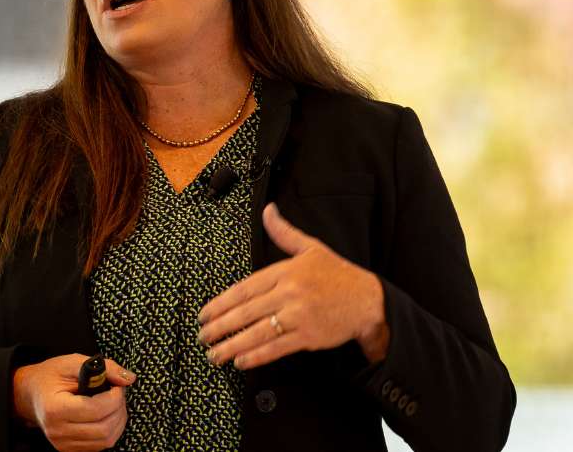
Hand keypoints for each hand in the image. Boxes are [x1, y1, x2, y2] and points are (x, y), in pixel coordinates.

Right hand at [11, 354, 134, 451]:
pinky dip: (109, 430)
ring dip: (118, 422)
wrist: (30, 394)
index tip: (117, 385)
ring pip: (105, 441)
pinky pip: (99, 446)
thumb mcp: (72, 362)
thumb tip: (129, 378)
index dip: (114, 397)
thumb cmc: (50, 376)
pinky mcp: (68, 449)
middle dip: (119, 409)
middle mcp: (57, 431)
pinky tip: (106, 415)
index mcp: (55, 408)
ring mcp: (62, 444)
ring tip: (114, 403)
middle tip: (118, 393)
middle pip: (104, 429)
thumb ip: (103, 368)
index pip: (96, 410)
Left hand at [196, 203, 388, 369]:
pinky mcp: (308, 336)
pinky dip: (256, 356)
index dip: (221, 304)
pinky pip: (276, 348)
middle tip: (202, 336)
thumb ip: (284, 232)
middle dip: (220, 327)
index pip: (244, 289)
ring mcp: (298, 316)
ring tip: (214, 354)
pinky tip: (240, 361)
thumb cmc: (338, 275)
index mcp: (285, 271)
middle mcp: (289, 293)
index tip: (204, 314)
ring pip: (257, 332)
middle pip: (246, 312)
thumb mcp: (311, 248)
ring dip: (232, 345)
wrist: (369, 301)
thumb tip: (268, 210)